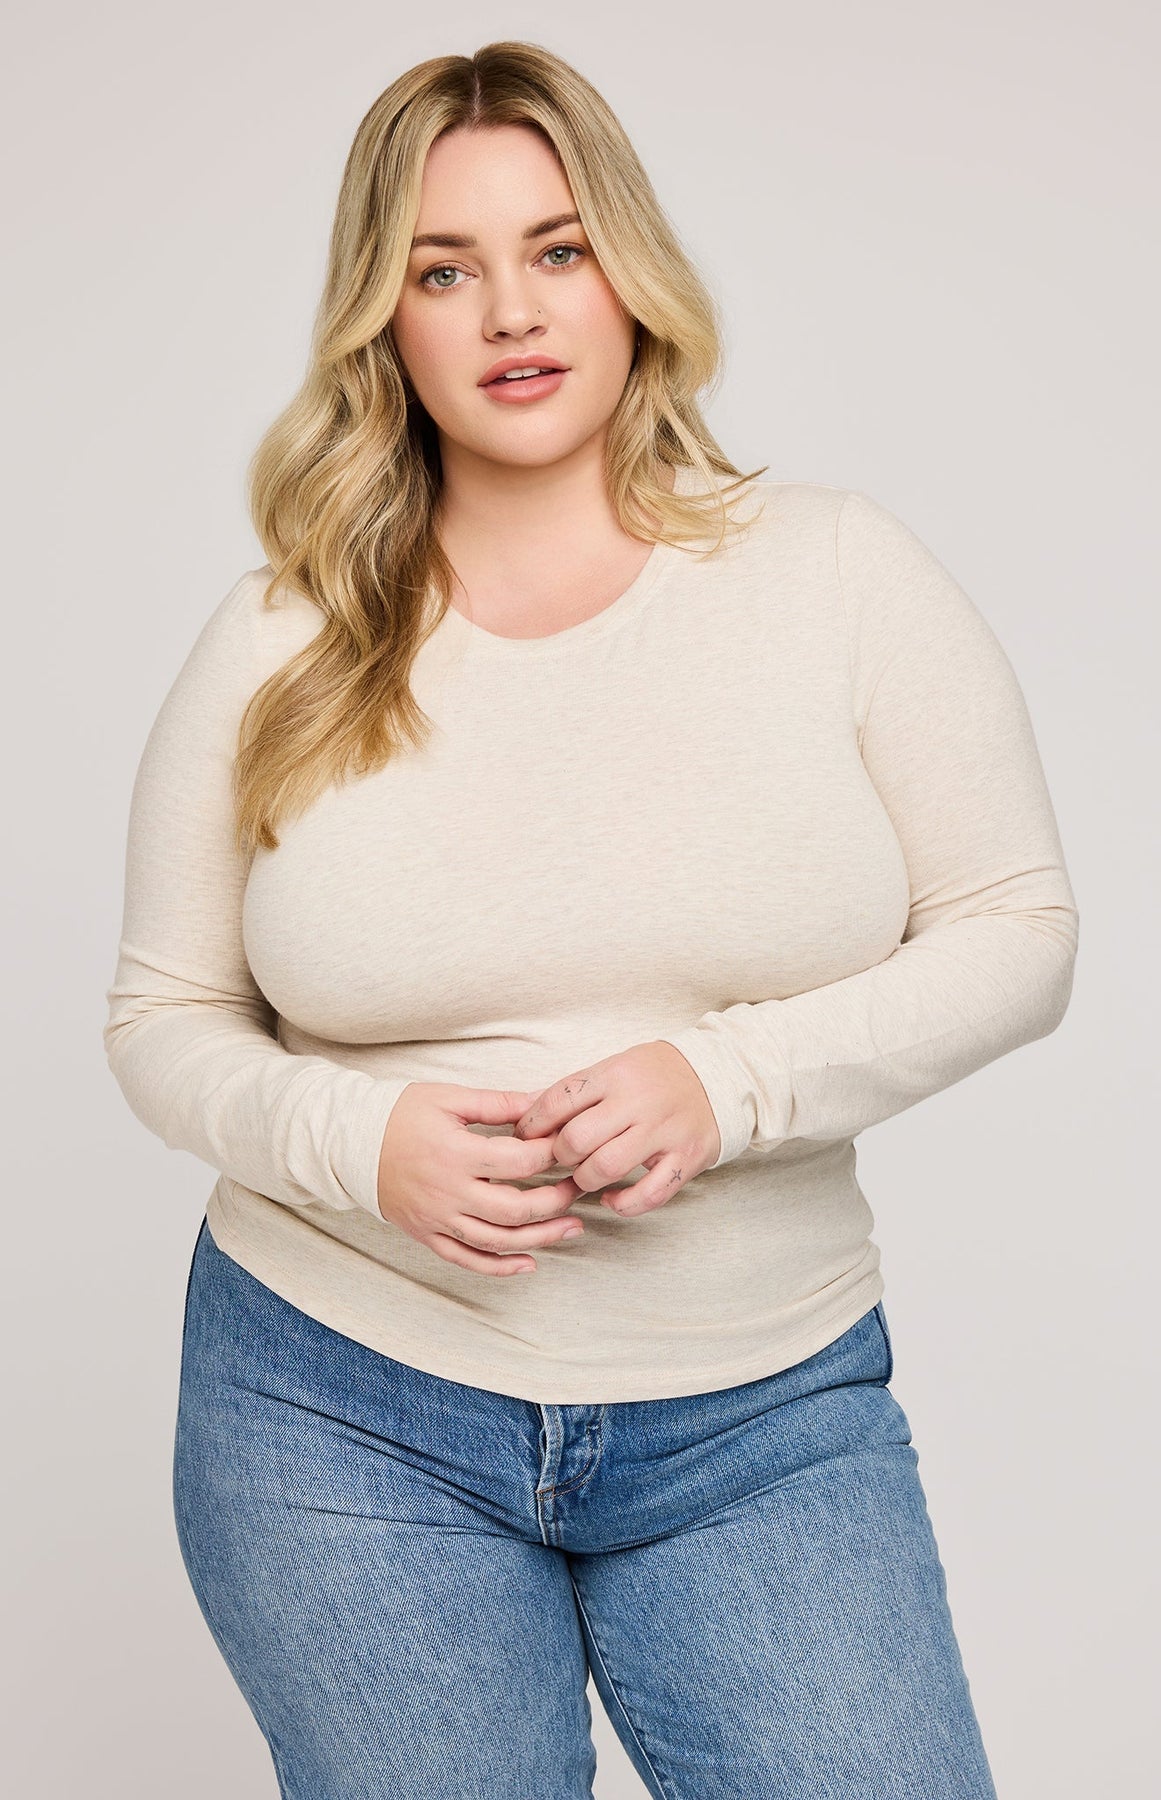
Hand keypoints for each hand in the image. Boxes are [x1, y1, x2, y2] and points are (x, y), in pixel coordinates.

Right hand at [376, 1082, 586, 1275]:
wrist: (349, 1143)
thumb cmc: (399, 1114)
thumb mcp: (449, 1098)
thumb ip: (498, 1103)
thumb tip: (542, 1102)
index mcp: (457, 1153)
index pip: (519, 1161)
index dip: (552, 1154)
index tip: (571, 1147)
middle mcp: (449, 1192)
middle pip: (515, 1209)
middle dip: (555, 1201)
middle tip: (579, 1189)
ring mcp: (437, 1219)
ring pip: (497, 1241)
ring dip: (540, 1238)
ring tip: (572, 1229)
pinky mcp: (427, 1235)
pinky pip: (466, 1260)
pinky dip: (500, 1267)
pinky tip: (530, 1263)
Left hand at [512, 1041, 720, 1217]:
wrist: (721, 1076)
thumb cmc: (657, 1075)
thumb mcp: (616, 1067)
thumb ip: (575, 1091)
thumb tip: (524, 1112)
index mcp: (615, 1074)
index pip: (558, 1101)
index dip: (532, 1124)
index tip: (526, 1137)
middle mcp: (638, 1102)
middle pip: (577, 1139)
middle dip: (558, 1156)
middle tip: (561, 1157)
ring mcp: (663, 1132)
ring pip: (606, 1168)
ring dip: (585, 1180)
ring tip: (585, 1176)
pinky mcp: (685, 1159)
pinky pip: (647, 1195)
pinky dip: (622, 1205)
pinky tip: (611, 1198)